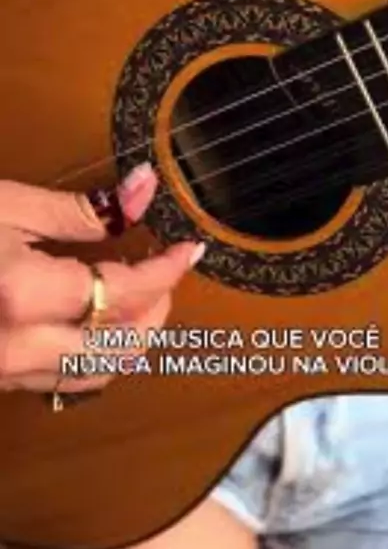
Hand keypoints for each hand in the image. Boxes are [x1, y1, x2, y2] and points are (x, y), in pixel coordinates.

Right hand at [0, 163, 203, 394]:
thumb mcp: (5, 206)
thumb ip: (80, 209)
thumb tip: (144, 188)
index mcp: (22, 295)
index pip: (125, 291)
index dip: (167, 269)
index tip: (189, 246)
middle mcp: (17, 346)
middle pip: (123, 346)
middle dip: (157, 307)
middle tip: (163, 267)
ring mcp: (4, 372)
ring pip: (99, 374)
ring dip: (132, 336)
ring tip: (138, 293)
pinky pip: (65, 379)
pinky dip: (97, 352)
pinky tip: (94, 318)